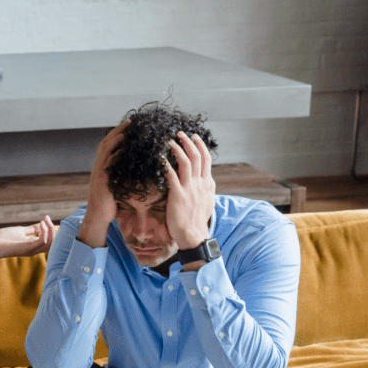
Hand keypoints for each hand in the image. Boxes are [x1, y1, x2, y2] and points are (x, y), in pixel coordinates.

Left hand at [0, 216, 55, 260]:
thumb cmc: (3, 239)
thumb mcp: (20, 231)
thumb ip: (31, 229)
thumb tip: (41, 224)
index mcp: (34, 245)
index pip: (50, 240)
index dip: (51, 228)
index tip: (46, 217)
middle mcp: (35, 249)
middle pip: (53, 243)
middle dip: (53, 229)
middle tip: (47, 218)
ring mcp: (32, 249)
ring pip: (51, 243)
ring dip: (50, 229)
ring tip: (44, 220)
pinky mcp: (27, 248)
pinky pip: (43, 241)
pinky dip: (45, 232)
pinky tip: (41, 223)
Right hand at [79, 120, 128, 247]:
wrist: (98, 215)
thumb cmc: (109, 202)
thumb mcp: (115, 184)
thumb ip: (120, 173)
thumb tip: (131, 166)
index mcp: (102, 166)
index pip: (109, 145)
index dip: (118, 134)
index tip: (129, 125)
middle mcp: (98, 166)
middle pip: (106, 143)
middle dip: (117, 131)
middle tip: (129, 121)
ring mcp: (99, 172)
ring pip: (105, 150)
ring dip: (115, 138)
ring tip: (126, 130)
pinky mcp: (102, 179)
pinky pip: (107, 163)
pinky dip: (114, 154)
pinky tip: (122, 148)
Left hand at [163, 132, 215, 249]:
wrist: (193, 235)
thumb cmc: (197, 220)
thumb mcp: (206, 201)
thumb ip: (206, 188)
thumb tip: (206, 180)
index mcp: (207, 183)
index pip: (206, 159)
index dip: (200, 146)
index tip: (194, 137)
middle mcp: (200, 183)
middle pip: (197, 156)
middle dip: (189, 142)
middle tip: (180, 133)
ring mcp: (190, 189)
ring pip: (186, 163)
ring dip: (178, 149)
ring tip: (170, 141)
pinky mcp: (178, 196)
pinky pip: (172, 177)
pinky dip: (167, 166)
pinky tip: (160, 159)